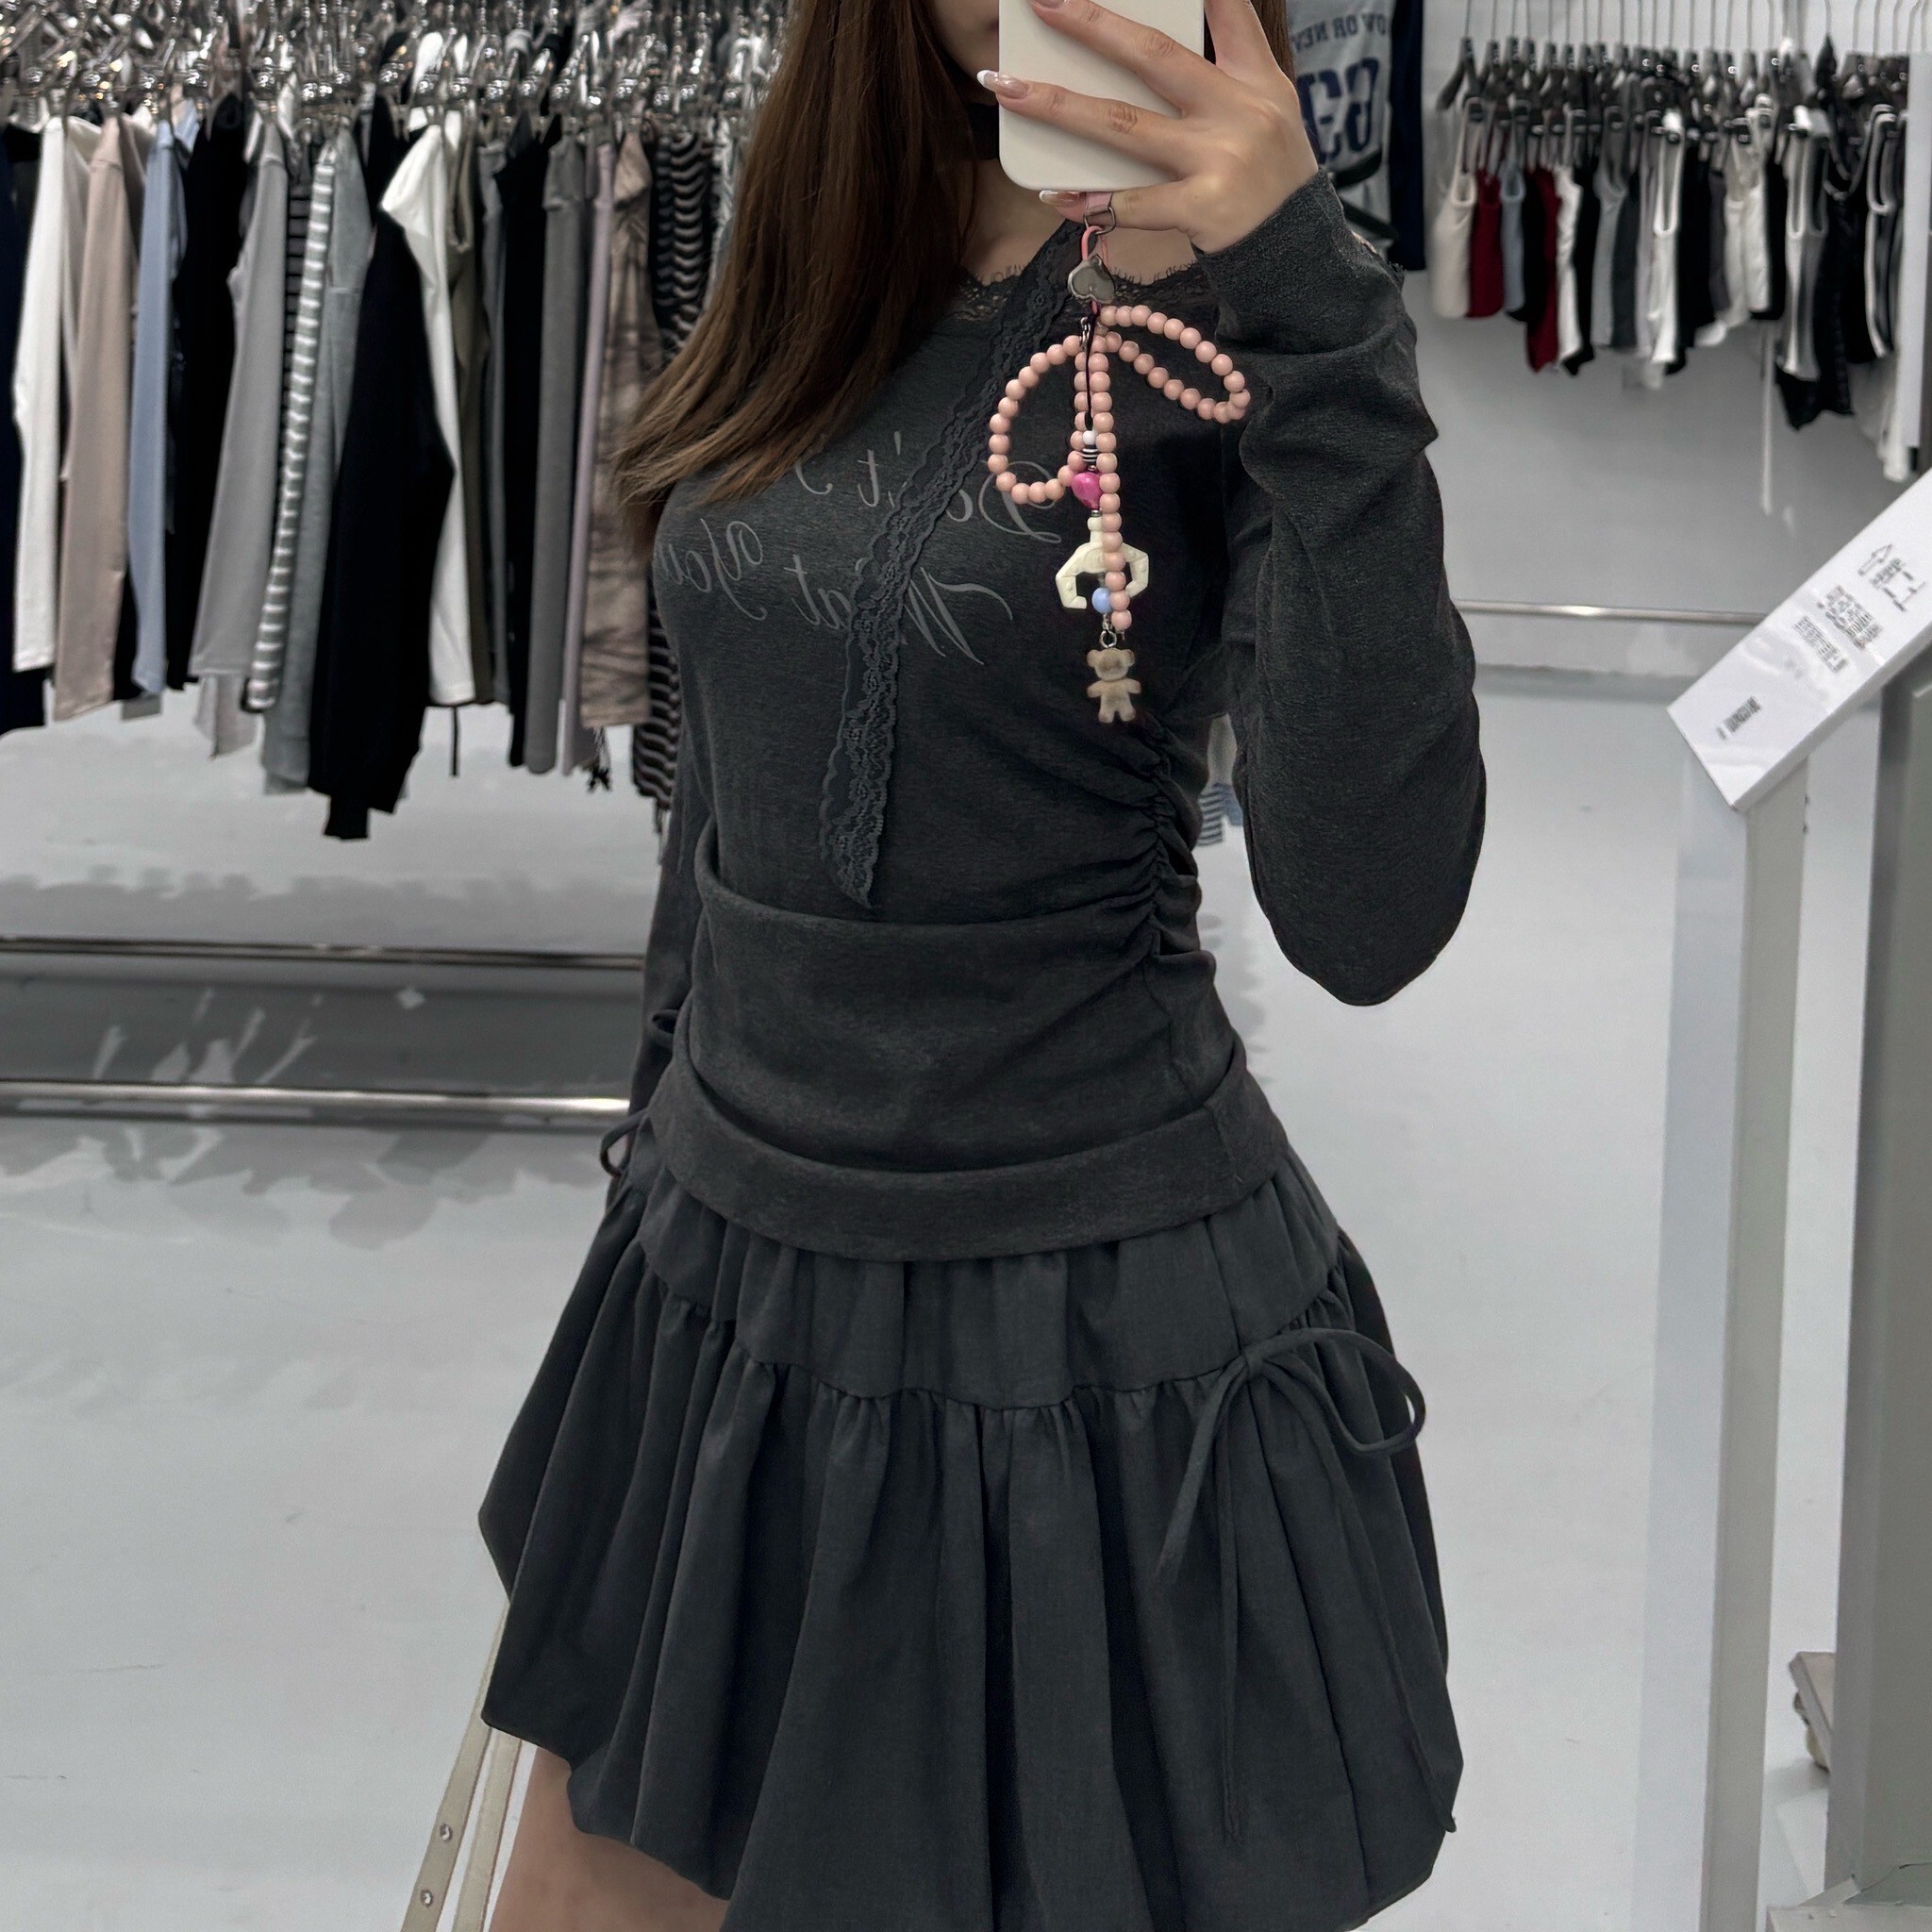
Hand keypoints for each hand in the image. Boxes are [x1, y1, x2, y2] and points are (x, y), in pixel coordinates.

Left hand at [977, 0, 1317, 253]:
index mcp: (1256, 78)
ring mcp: (1219, 159)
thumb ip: (1227, 73)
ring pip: (1124, 126)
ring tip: (1009, 89)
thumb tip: (1152, 52)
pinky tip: (1056, 195)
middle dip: (1091, 24)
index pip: (1227, 10)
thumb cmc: (1272, 181)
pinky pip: (1133, 204)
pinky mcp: (1204, 208)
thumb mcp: (1270, 112)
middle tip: (1043, 0)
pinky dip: (1092, 201)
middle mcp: (1238, 109)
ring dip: (1060, 106)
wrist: (1299, 252)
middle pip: (1152, 56)